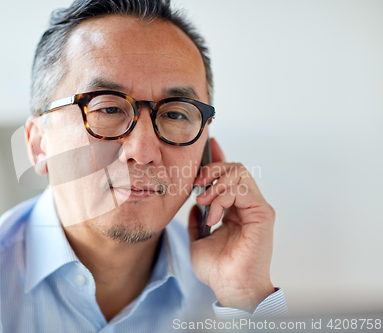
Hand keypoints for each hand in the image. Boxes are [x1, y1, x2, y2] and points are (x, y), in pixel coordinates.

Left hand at [188, 138, 275, 312]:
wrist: (229, 286)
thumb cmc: (218, 269)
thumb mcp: (198, 240)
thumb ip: (197, 221)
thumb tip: (193, 207)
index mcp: (234, 210)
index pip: (229, 176)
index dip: (219, 159)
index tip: (209, 145)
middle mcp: (247, 206)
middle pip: (234, 168)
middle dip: (212, 169)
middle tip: (198, 185)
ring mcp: (256, 208)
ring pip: (239, 172)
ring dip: (216, 184)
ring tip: (205, 202)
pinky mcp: (263, 213)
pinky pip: (243, 188)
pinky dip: (224, 196)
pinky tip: (214, 213)